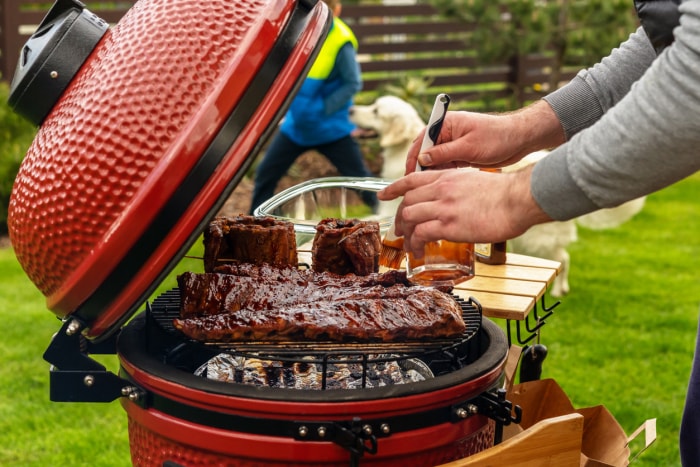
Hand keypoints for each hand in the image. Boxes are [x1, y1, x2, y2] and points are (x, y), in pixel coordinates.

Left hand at [378, 167, 551, 255]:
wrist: (518, 199)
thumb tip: (455, 199)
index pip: (411, 179)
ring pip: (408, 217)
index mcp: (447, 177)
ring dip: (405, 233)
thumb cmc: (505, 192)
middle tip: (401, 231)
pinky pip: (420, 234)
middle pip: (406, 202)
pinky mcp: (449, 225)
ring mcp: (443, 206)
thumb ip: (459, 187)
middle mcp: (440, 189)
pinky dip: (415, 244)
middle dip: (400, 218)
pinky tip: (418, 251)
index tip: (383, 195)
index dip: (394, 188)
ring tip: (410, 245)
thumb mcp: (475, 180)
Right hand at [404, 100, 564, 174]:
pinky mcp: (461, 155)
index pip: (422, 141)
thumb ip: (444, 152)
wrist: (519, 140)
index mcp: (446, 123)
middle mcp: (447, 133)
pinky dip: (443, 175)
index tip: (410, 176)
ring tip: (428, 191)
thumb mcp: (468, 146)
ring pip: (435, 162)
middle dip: (420, 169)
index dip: (414, 159)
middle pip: (425, 152)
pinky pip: (446, 166)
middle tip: (416, 188)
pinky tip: (441, 187)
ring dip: (432, 174)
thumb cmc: (497, 137)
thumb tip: (422, 159)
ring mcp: (454, 145)